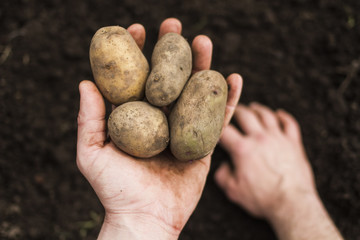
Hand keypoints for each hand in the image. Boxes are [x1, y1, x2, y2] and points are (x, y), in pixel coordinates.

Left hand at [77, 18, 242, 238]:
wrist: (145, 218)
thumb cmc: (114, 190)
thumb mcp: (92, 154)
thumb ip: (89, 119)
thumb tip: (85, 82)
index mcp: (135, 117)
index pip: (137, 77)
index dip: (138, 52)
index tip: (140, 29)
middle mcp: (159, 118)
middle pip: (168, 78)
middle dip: (172, 50)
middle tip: (175, 26)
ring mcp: (183, 129)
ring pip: (194, 92)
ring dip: (201, 66)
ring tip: (204, 42)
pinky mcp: (203, 143)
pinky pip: (218, 118)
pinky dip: (228, 98)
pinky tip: (234, 77)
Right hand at [215, 103, 343, 239]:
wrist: (292, 204)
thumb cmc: (263, 199)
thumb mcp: (234, 191)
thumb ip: (222, 176)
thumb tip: (223, 166)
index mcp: (243, 149)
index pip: (224, 130)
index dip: (217, 125)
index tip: (215, 124)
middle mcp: (260, 138)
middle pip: (245, 115)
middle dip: (236, 110)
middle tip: (233, 109)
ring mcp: (278, 138)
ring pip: (266, 115)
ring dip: (258, 109)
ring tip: (253, 107)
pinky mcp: (293, 143)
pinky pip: (289, 123)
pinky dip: (284, 116)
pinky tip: (279, 114)